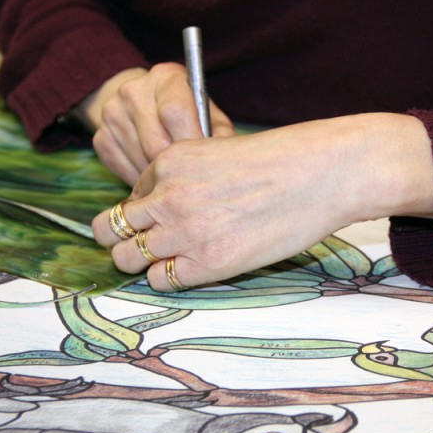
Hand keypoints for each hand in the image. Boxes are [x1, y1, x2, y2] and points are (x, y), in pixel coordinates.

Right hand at [72, 64, 234, 184]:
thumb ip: (218, 136)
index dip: (191, 141)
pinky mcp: (101, 138)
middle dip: (177, 167)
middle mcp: (134, 91)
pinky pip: (125, 170)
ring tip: (176, 180)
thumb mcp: (209, 117)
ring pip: (141, 161)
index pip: (174, 110)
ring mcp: (112, 114)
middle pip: (156, 142)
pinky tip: (156, 179)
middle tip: (192, 180)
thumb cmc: (188, 115)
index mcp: (166, 78)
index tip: (202, 161)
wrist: (142, 104)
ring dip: (161, 179)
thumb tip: (223, 165)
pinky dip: (143, 182)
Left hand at [92, 113, 432, 290]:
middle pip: (111, 229)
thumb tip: (173, 208)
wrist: (321, 174)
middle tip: (147, 245)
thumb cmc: (282, 162)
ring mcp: (183, 232)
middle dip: (124, 238)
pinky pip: (161, 281)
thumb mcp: (220, 152)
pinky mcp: (207, 263)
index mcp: (168, 163)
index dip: (146, 211)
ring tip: (168, 260)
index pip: (131, 196)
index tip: (167, 217)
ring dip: (141, 262)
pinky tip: (194, 269)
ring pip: (126, 258)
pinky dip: (170, 278)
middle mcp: (166, 197)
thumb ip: (188, 177)